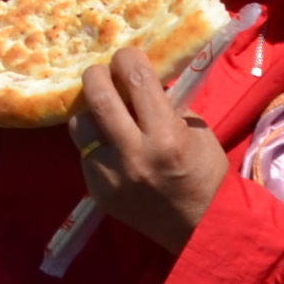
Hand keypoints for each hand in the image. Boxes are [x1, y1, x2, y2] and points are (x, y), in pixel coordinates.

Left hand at [72, 44, 225, 256]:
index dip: (128, 58)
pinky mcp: (97, 191)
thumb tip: (140, 78)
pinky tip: (109, 145)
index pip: (136, 79)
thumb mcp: (195, 129)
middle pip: (98, 97)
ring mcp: (111, 176)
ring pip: (79, 126)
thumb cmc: (204, 173)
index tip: (127, 56)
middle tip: (103, 72)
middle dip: (97, 74)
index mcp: (165, 135)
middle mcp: (133, 153)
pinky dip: (94, 143)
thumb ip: (166, 104)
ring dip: (90, 111)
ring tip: (103, 113)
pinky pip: (84, 154)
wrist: (200, 228)